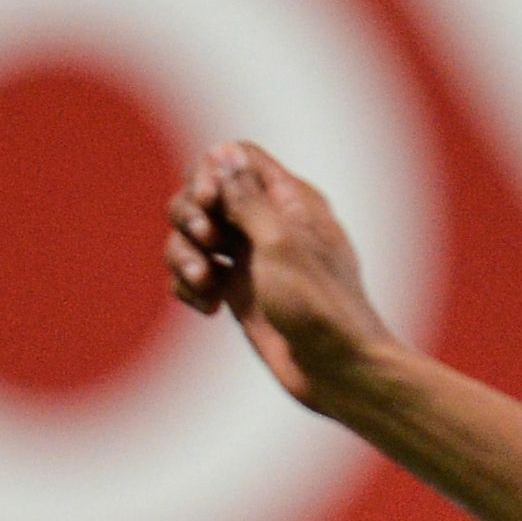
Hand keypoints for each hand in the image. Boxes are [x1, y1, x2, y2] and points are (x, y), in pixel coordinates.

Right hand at [166, 142, 402, 409]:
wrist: (336, 369)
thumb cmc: (318, 304)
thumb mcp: (280, 243)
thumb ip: (247, 198)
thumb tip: (222, 151)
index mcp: (288, 200)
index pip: (236, 157)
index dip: (210, 173)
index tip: (209, 202)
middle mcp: (266, 223)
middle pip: (203, 195)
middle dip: (191, 218)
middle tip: (208, 244)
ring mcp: (249, 258)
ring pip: (191, 237)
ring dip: (185, 257)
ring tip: (205, 287)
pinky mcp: (235, 292)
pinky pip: (193, 275)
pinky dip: (189, 287)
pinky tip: (209, 308)